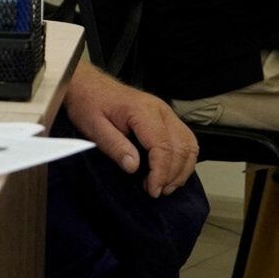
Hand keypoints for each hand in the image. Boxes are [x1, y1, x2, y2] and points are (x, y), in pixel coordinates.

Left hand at [64, 60, 198, 196]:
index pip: (163, 146)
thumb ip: (114, 146)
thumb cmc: (90, 104)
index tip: (151, 190)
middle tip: (156, 192)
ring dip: (182, 169)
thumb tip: (133, 167)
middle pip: (181, 147)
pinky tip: (171, 173)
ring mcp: (166, 113)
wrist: (90, 86)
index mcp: (143, 111)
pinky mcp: (167, 118)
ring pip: (189, 144)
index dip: (160, 172)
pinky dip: (184, 159)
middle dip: (172, 174)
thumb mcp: (93, 126)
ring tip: (165, 187)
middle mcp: (161, 110)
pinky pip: (186, 140)